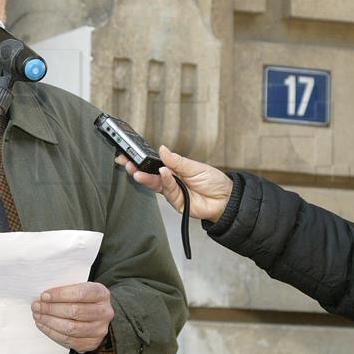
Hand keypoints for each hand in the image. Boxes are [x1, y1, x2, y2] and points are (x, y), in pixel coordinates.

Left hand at [31, 282, 113, 353]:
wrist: (97, 315)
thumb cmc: (83, 299)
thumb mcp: (81, 287)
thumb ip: (67, 289)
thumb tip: (44, 296)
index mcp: (102, 294)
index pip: (81, 293)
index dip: (60, 295)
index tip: (44, 296)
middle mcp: (105, 312)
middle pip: (75, 312)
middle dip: (51, 309)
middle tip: (36, 306)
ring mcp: (99, 330)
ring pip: (71, 328)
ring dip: (50, 322)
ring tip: (37, 316)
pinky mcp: (91, 343)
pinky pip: (69, 340)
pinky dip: (52, 333)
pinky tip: (43, 325)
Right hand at [116, 145, 232, 222]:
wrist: (227, 200)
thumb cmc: (214, 182)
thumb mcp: (195, 166)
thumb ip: (177, 160)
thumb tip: (162, 150)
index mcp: (174, 169)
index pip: (155, 164)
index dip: (143, 160)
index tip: (131, 154)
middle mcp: (171, 181)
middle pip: (150, 175)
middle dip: (137, 169)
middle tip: (126, 163)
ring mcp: (173, 192)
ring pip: (155, 185)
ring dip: (145, 177)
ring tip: (137, 171)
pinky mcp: (177, 203)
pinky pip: (168, 191)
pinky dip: (165, 182)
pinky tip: (163, 174)